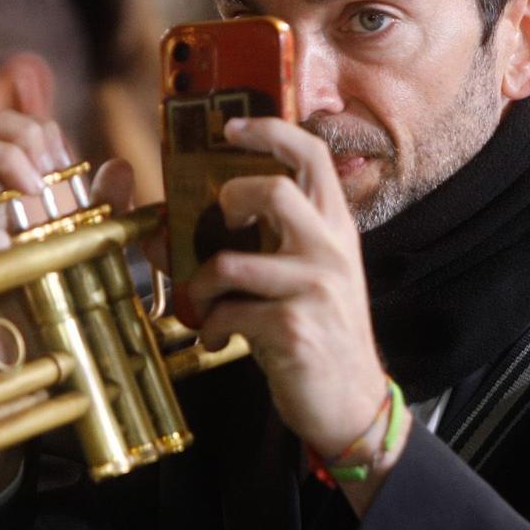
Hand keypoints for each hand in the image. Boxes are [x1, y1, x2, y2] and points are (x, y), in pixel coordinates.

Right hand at [0, 107, 74, 526]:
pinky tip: (3, 249)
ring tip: (30, 202)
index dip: (38, 129)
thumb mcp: (83, 256)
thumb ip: (101, 211)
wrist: (10, 380)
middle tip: (45, 178)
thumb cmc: (43, 317)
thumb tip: (118, 167)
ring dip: (1, 164)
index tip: (65, 164)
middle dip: (18, 133)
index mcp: (3, 193)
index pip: (9, 125)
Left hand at [183, 117, 399, 507]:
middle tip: (220, 226)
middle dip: (227, 202)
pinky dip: (211, 328)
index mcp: (333, 227)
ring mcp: (315, 287)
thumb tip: (177, 227)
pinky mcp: (295, 328)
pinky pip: (229, 314)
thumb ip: (260, 244)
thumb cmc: (319, 332)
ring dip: (204, 287)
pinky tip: (219, 340)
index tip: (231, 127)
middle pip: (272, 190)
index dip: (269, 131)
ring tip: (206, 304)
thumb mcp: (302, 277)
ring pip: (233, 262)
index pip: (311, 155)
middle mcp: (330, 249)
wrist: (352, 401)